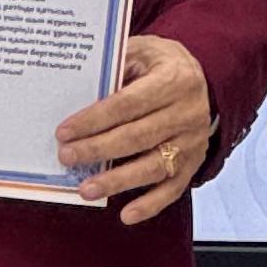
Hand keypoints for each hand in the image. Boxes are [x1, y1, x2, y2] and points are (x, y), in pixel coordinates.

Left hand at [55, 34, 214, 223]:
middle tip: (66, 157)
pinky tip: (126, 215)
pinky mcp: (194, 163)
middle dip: (97, 150)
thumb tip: (77, 96)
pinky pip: (172, 189)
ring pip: (152, 167)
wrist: (202, 77)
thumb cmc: (160, 63)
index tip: (64, 132)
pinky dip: (150, 205)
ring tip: (86, 189)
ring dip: (117, 181)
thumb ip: (115, 69)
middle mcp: (188, 113)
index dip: (94, 120)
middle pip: (137, 137)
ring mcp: (193, 141)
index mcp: (174, 80)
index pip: (127, 104)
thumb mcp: (141, 51)